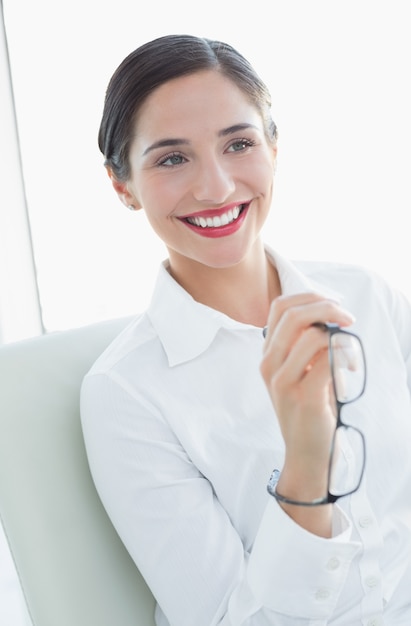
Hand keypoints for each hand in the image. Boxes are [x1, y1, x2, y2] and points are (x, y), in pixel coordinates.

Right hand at [260, 293, 354, 506]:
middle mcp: (269, 364)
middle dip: (327, 308)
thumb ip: (305, 345)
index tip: (334, 305)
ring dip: (340, 335)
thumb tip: (330, 316)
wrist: (305, 452)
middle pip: (293, 315)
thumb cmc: (309, 409)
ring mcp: (282, 381)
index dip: (309, 298)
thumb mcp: (299, 372)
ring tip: (350, 350)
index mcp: (268, 354)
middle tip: (348, 319)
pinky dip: (344, 354)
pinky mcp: (303, 397)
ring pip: (311, 335)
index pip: (280, 307)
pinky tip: (349, 365)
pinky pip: (325, 360)